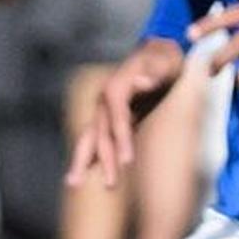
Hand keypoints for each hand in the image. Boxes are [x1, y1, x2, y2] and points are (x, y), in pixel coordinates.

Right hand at [68, 38, 184, 188]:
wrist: (158, 53)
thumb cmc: (165, 60)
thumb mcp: (165, 62)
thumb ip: (154, 73)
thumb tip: (142, 82)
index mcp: (116, 88)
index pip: (118, 120)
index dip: (122, 140)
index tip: (128, 162)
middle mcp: (104, 101)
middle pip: (101, 134)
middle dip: (105, 159)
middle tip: (111, 185)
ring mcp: (103, 110)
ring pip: (90, 138)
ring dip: (82, 161)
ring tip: (72, 184)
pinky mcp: (108, 119)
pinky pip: (95, 141)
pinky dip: (88, 158)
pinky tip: (77, 176)